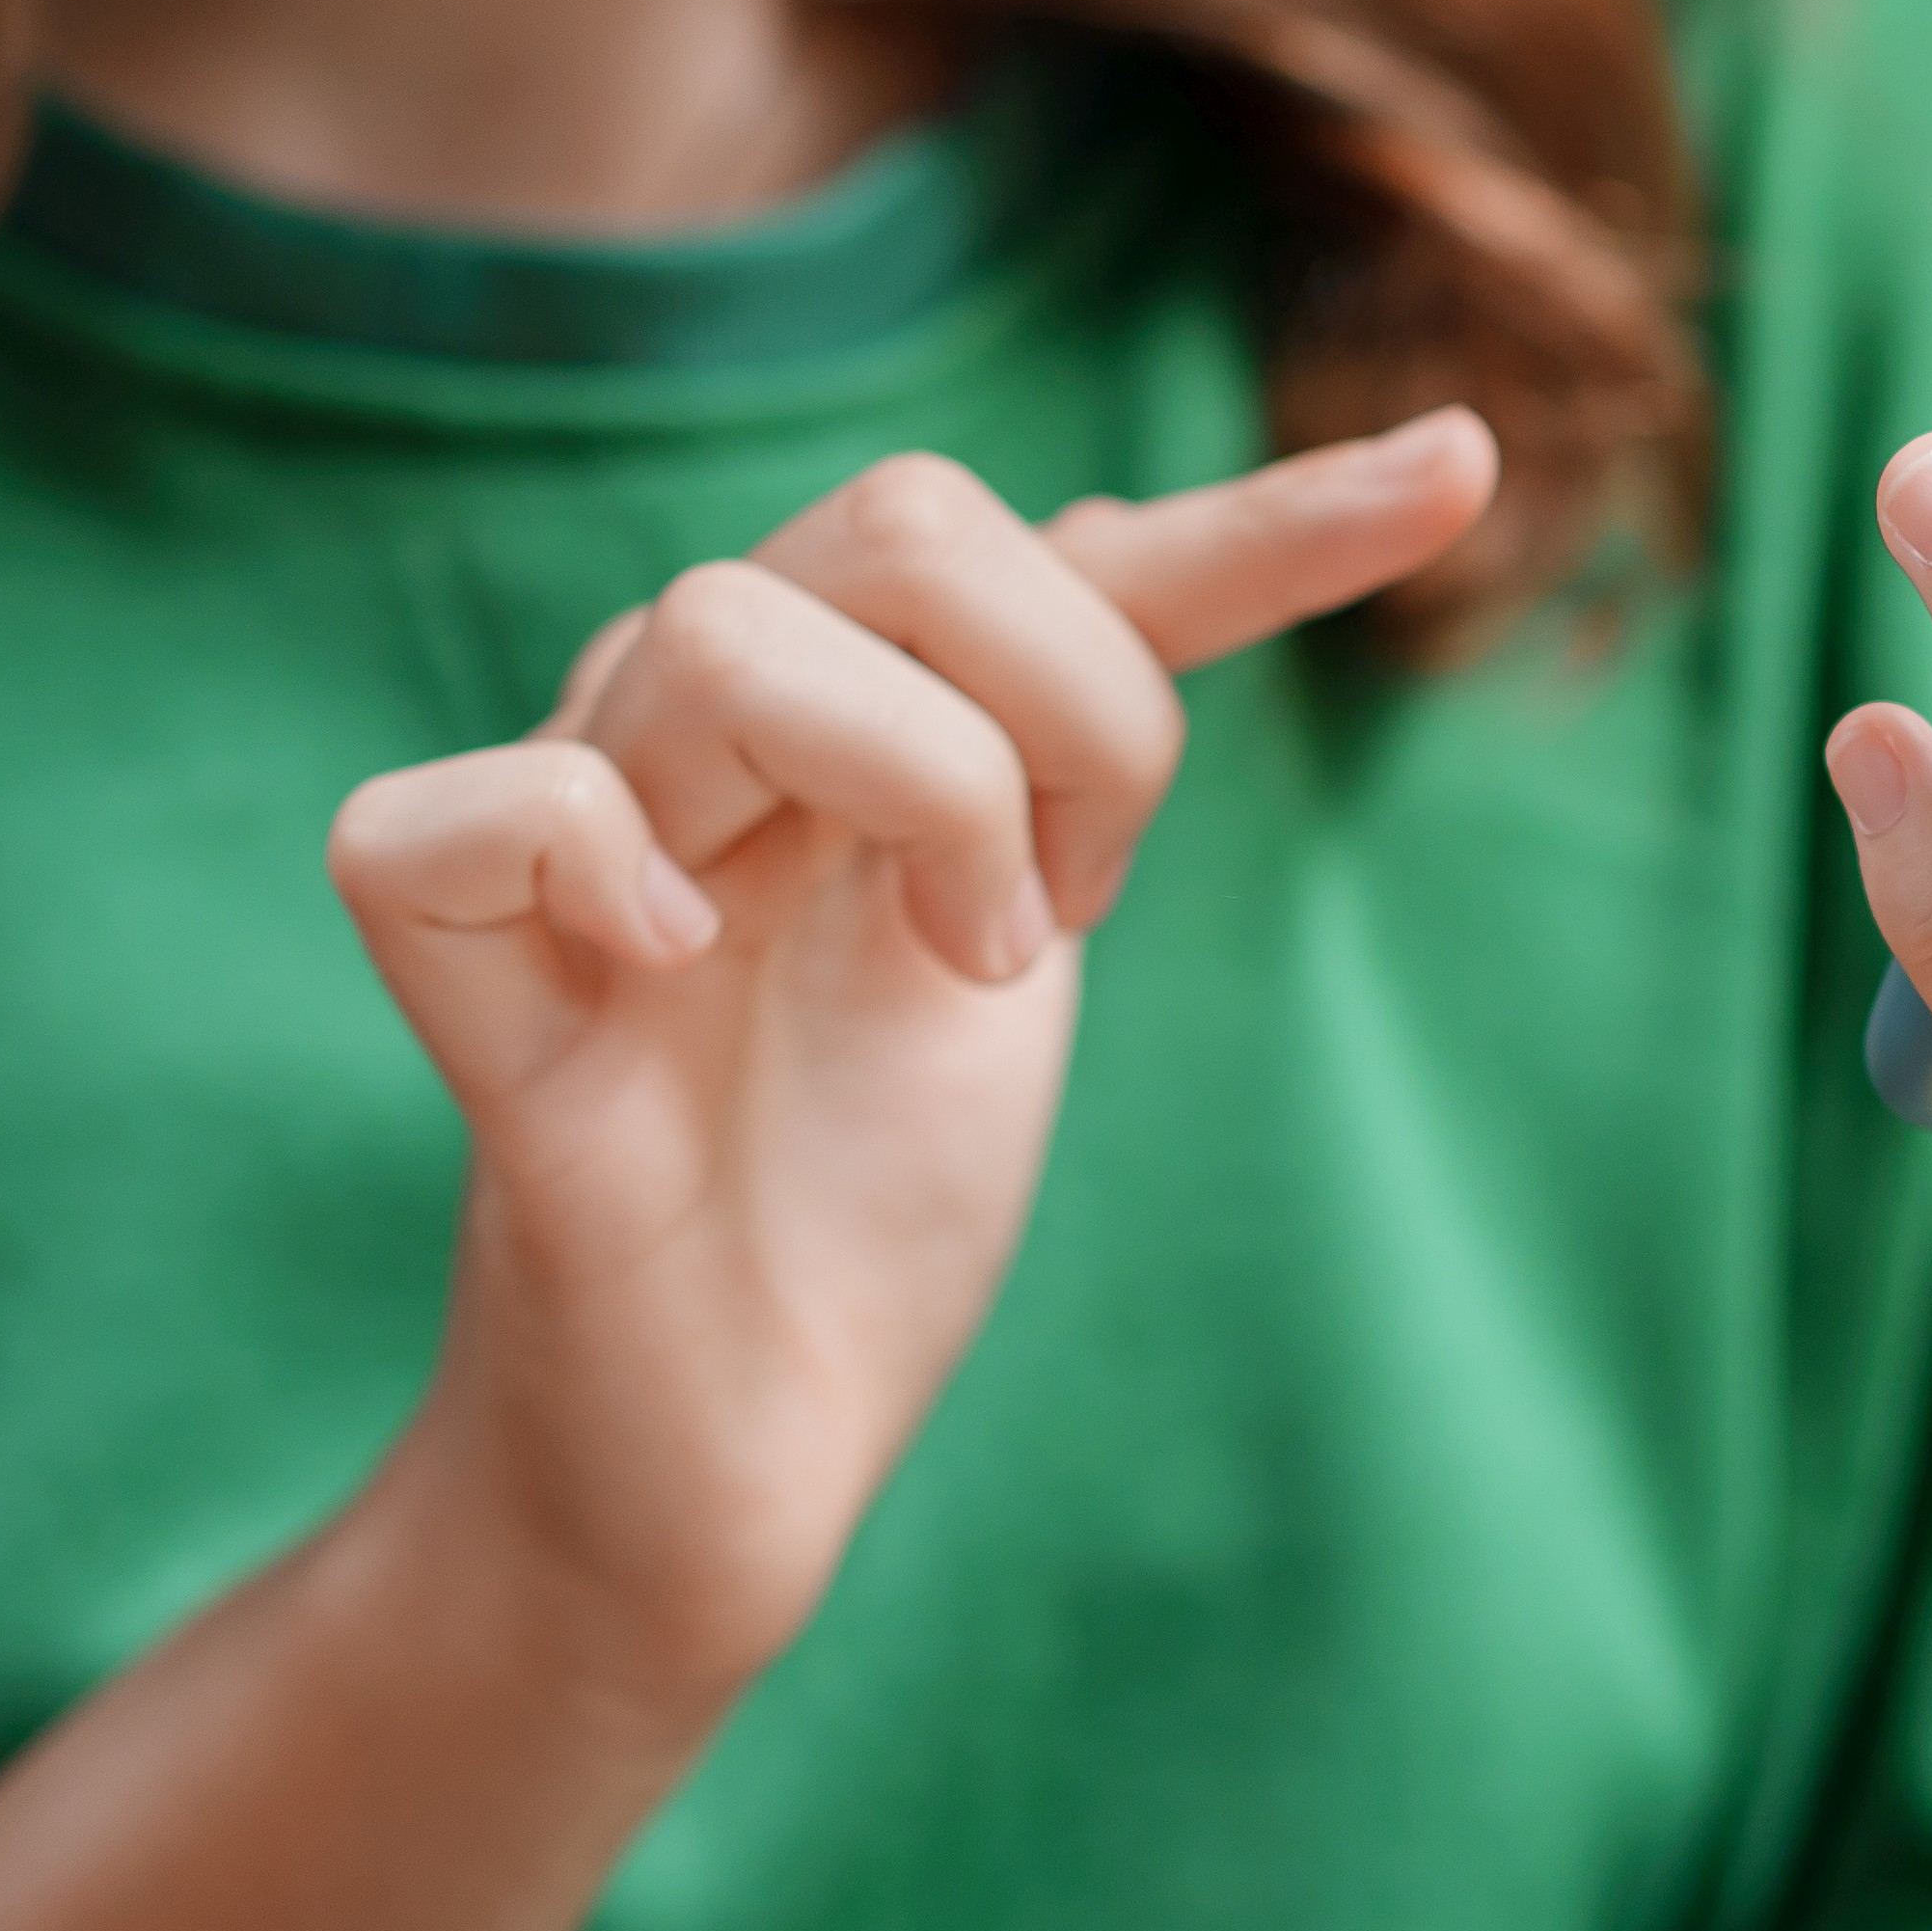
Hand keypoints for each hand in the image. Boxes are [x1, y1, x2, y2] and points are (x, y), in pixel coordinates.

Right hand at [327, 411, 1498, 1697]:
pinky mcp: (466, 981)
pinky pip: (493, 810)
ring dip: (910, 803)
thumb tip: (1127, 531)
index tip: (1465, 470)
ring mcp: (581, 836)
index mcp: (838, 706)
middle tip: (1049, 929)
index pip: (1065, 557)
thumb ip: (1056, 750)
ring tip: (941, 973)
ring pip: (731, 629)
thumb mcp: (1019, 951)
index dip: (1277, 515)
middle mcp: (701, 724)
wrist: (733, 1460)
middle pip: (906, 521)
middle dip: (1069, 717)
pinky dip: (602, 859)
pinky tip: (674, 966)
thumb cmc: (857, 1211)